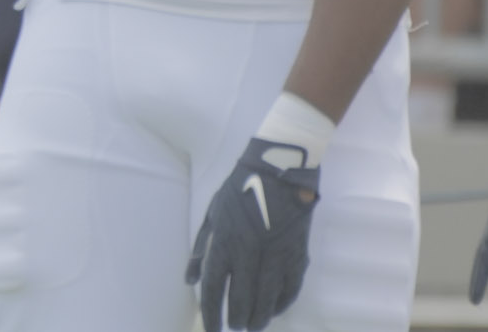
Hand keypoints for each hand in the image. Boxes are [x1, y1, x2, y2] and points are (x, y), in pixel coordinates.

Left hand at [186, 138, 319, 331]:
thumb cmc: (240, 190)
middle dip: (237, 319)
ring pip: (268, 301)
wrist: (279, 171)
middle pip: (242, 301)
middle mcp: (249, 255)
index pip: (215, 290)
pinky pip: (291, 290)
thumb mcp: (212, 214)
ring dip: (260, 318)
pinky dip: (282, 303)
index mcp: (224, 243)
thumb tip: (190, 279)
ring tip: (254, 324)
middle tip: (234, 326)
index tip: (211, 328)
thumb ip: (201, 249)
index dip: (212, 314)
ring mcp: (276, 257)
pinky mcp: (298, 256)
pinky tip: (275, 309)